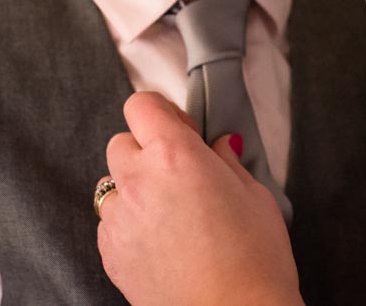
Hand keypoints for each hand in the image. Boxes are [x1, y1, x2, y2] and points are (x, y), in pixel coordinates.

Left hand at [97, 91, 303, 305]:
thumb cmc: (254, 260)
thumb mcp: (256, 196)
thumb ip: (228, 162)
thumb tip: (220, 146)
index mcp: (174, 156)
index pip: (141, 106)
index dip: (162, 114)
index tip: (183, 132)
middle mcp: (138, 181)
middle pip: (121, 142)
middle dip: (146, 150)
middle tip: (179, 173)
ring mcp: (119, 220)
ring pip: (112, 186)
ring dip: (135, 189)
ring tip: (169, 214)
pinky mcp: (111, 255)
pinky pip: (110, 224)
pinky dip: (129, 224)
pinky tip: (161, 242)